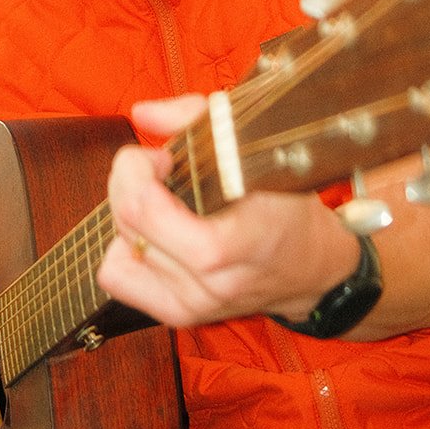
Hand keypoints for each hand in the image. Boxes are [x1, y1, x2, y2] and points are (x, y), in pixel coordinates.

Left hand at [101, 96, 358, 327]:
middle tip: (159, 168)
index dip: (137, 169)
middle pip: (127, 223)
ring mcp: (192, 304)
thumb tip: (142, 113)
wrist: (311, 268)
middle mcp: (208, 282)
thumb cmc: (289, 207)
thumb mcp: (258, 151)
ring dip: (129, 215)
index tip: (163, 155)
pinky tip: (154, 233)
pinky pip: (118, 278)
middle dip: (129, 181)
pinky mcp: (179, 315)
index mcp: (229, 245)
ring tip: (160, 200)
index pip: (144, 209)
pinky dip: (127, 248)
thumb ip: (196, 119)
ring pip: (118, 249)